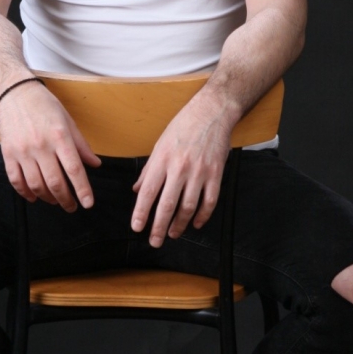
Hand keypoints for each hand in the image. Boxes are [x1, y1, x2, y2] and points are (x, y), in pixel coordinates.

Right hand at [0, 82, 100, 210]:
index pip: (74, 169)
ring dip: (48, 198)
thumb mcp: (68, 121)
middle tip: (72, 206)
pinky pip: (16, 180)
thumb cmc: (44, 105)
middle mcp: (41, 146)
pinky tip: (34, 196)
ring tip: (55, 200)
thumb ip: (81, 145)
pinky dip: (25, 192)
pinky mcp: (8, 154)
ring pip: (36, 184)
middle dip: (66, 199)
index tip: (88, 203)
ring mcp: (23, 151)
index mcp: (60, 137)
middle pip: (55, 182)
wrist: (14, 93)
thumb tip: (95, 164)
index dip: (82, 189)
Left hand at [131, 94, 231, 246]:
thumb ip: (149, 170)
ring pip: (188, 207)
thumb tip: (137, 190)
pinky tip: (195, 224)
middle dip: (159, 227)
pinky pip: (209, 201)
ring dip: (179, 225)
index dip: (141, 213)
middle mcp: (179, 168)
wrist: (211, 112)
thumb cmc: (183, 126)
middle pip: (167, 205)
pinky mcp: (216, 174)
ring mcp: (199, 172)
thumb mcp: (160, 145)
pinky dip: (202, 216)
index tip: (137, 227)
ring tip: (173, 234)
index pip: (147, 193)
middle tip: (154, 241)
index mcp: (162, 160)